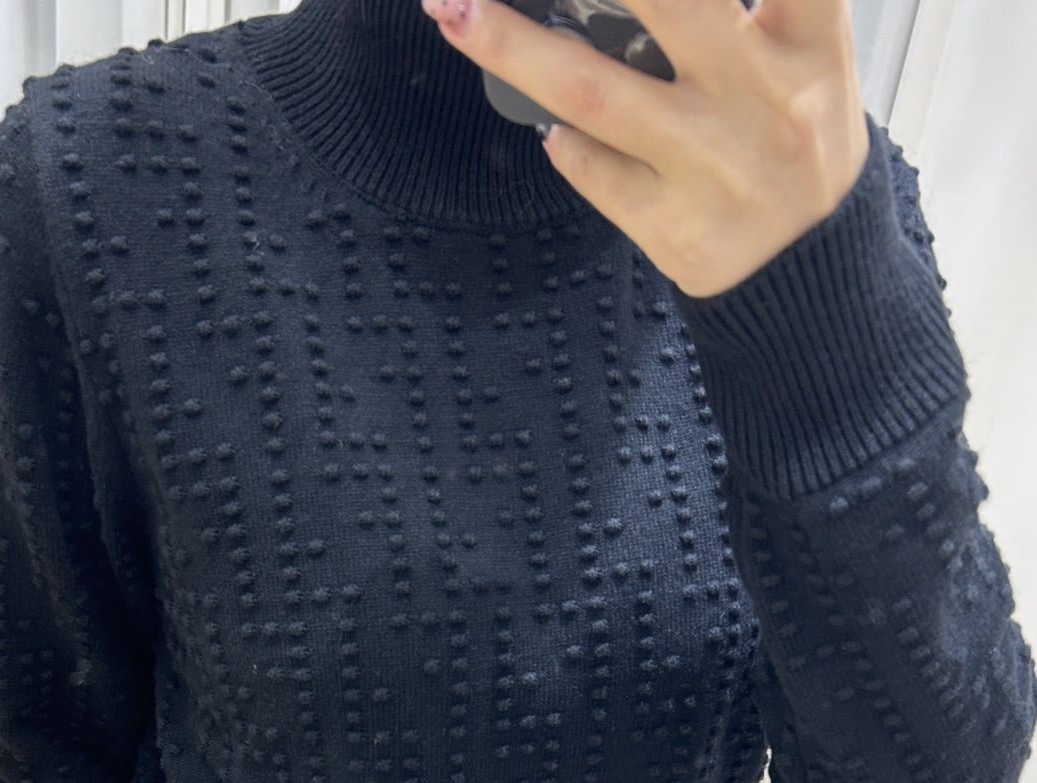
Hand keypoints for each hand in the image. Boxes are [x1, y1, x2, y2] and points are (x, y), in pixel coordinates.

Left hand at [421, 0, 870, 297]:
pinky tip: (550, 129)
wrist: (808, 274)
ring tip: (453, 11)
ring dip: (510, 46)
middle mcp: (760, 100)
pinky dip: (563, 142)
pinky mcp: (670, 226)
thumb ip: (753, 7)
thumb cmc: (795, 144)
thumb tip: (618, 1)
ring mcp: (709, 167)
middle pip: (665, 0)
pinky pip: (590, 168)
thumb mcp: (809, 59)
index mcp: (807, 44)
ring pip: (591, 91)